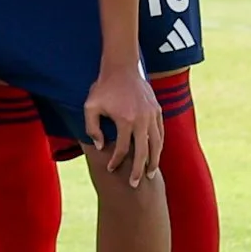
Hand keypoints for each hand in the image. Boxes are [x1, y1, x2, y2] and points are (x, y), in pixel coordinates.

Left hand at [83, 65, 163, 185]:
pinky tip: (155, 154)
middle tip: (135, 184)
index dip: (116, 162)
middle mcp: (142, 120)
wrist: (122, 67)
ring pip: (157, 144)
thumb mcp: (90, 106)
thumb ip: (92, 128)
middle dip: (138, 170)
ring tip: (150, 173)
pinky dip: (158, 145)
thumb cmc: (103, 87)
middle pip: (144, 152)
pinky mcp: (157, 111)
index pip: (123, 149)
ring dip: (154, 160)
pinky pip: (160, 133)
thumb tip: (100, 146)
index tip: (110, 169)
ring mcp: (152, 116)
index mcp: (125, 120)